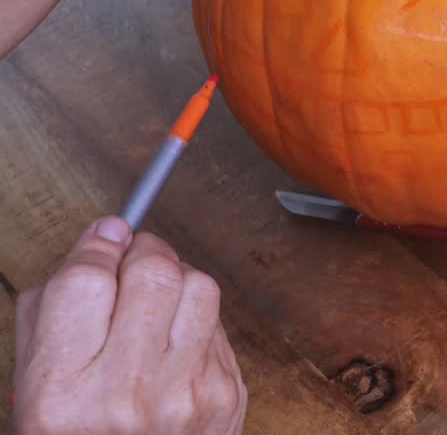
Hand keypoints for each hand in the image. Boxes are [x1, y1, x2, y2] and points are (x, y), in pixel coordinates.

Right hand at [13, 218, 245, 434]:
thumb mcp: (32, 389)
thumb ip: (51, 311)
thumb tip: (98, 240)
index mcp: (62, 395)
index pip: (87, 282)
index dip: (96, 246)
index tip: (102, 237)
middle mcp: (129, 394)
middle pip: (152, 273)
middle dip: (141, 252)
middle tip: (130, 260)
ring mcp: (187, 395)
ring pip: (199, 285)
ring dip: (176, 277)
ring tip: (154, 297)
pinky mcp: (227, 395)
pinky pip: (219, 322)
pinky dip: (196, 317)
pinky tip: (174, 338)